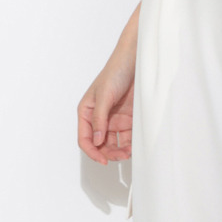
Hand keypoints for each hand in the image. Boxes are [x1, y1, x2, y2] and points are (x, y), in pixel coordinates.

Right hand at [78, 5, 139, 164]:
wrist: (137, 61)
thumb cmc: (115, 72)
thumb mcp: (104, 95)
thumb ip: (99, 119)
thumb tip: (96, 141)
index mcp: (87, 112)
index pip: (85, 138)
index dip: (92, 152)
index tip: (103, 160)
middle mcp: (99, 118)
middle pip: (100, 144)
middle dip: (108, 153)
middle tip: (120, 156)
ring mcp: (114, 120)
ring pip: (114, 144)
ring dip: (120, 151)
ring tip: (129, 152)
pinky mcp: (129, 119)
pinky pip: (128, 137)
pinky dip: (130, 144)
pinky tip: (135, 146)